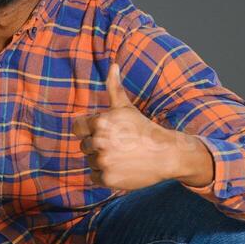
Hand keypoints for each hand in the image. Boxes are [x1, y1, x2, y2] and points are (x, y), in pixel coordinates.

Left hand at [77, 64, 212, 189]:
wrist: (166, 154)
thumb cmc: (143, 129)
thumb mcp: (126, 107)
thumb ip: (114, 87)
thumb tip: (113, 65)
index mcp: (100, 122)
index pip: (77, 128)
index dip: (90, 131)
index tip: (106, 133)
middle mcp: (99, 141)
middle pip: (84, 146)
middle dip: (98, 146)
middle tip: (119, 145)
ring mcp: (102, 161)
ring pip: (90, 162)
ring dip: (102, 160)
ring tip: (122, 156)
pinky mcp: (106, 178)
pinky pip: (95, 176)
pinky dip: (106, 175)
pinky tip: (122, 168)